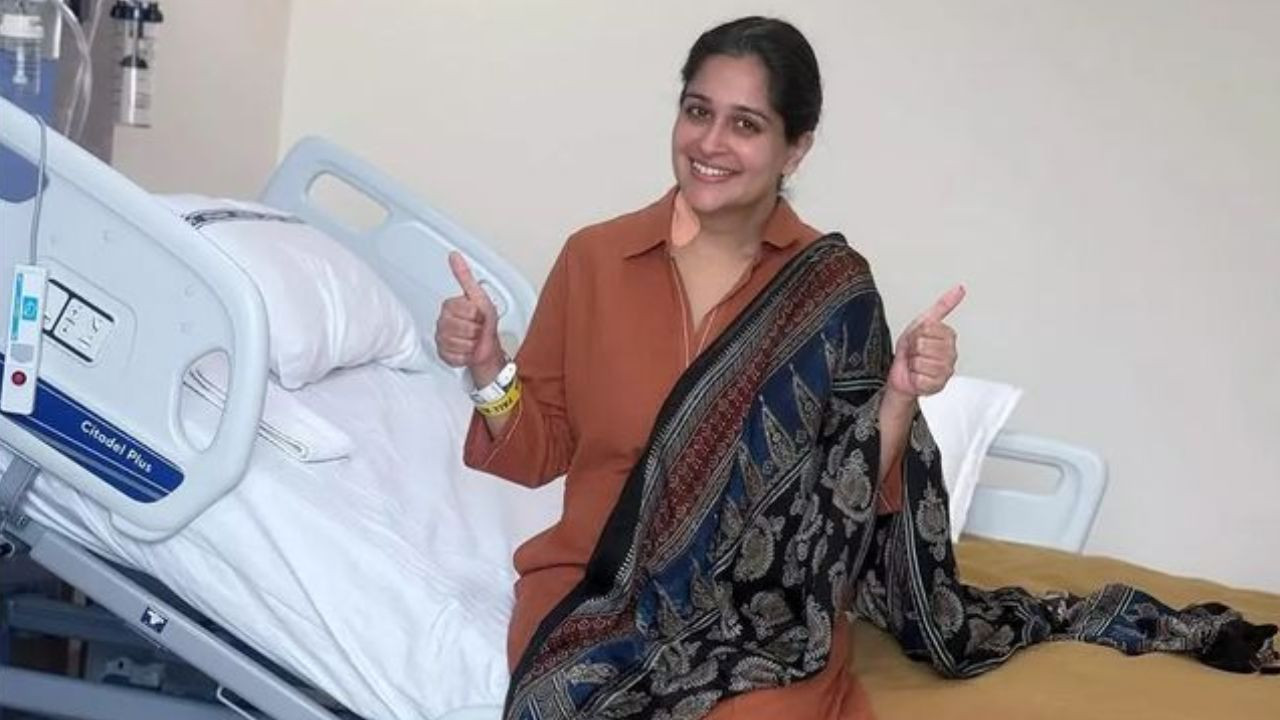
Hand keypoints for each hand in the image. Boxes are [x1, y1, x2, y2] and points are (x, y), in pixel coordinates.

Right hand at [435, 252, 502, 381]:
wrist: (487, 347)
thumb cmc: (485, 323)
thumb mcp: (479, 296)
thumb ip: (465, 276)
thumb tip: (454, 256)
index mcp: (449, 306)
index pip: (467, 310)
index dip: (478, 315)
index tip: (478, 315)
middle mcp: (442, 321)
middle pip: (463, 328)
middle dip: (476, 330)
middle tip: (476, 328)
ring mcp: (441, 338)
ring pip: (459, 343)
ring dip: (472, 344)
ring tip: (473, 339)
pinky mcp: (442, 354)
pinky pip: (456, 356)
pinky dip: (466, 356)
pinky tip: (467, 350)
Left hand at [887, 285, 963, 397]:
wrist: (902, 373)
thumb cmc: (912, 349)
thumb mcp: (922, 323)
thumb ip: (942, 306)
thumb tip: (960, 289)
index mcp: (949, 336)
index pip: (928, 328)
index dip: (917, 333)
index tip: (918, 337)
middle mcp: (951, 354)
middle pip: (923, 344)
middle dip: (913, 348)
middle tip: (915, 352)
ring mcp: (946, 370)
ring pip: (921, 361)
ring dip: (913, 363)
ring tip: (916, 363)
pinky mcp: (938, 385)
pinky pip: (920, 377)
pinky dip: (913, 377)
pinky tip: (917, 376)